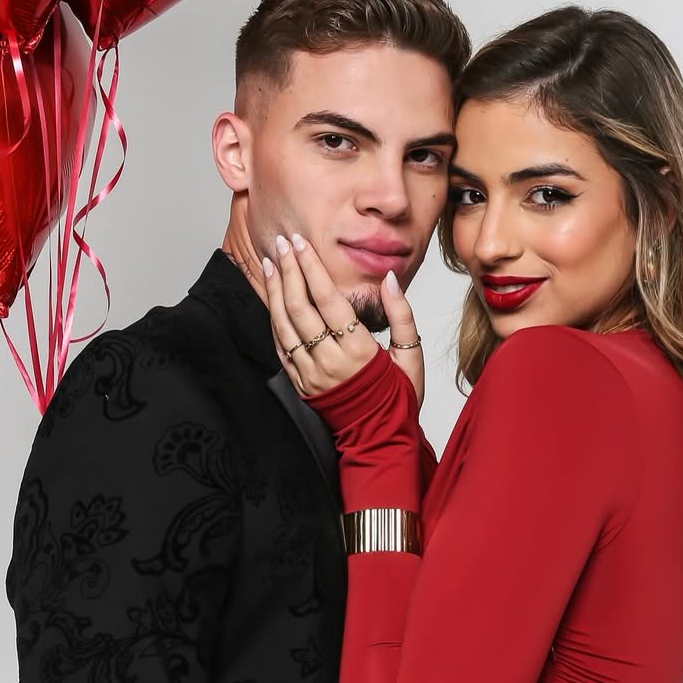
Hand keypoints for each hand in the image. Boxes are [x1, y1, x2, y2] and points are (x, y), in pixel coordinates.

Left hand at [264, 233, 424, 404]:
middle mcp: (331, 362)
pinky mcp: (300, 383)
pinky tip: (272, 298)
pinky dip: (273, 319)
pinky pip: (281, 346)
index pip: (329, 300)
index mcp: (360, 351)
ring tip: (271, 263)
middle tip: (283, 243)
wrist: (379, 439)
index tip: (301, 243)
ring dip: (275, 291)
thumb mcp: (411, 356)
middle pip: (301, 307)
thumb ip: (402, 315)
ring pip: (285, 325)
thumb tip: (390, 280)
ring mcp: (311, 374)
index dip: (312, 268)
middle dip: (290, 271)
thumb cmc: (398, 396)